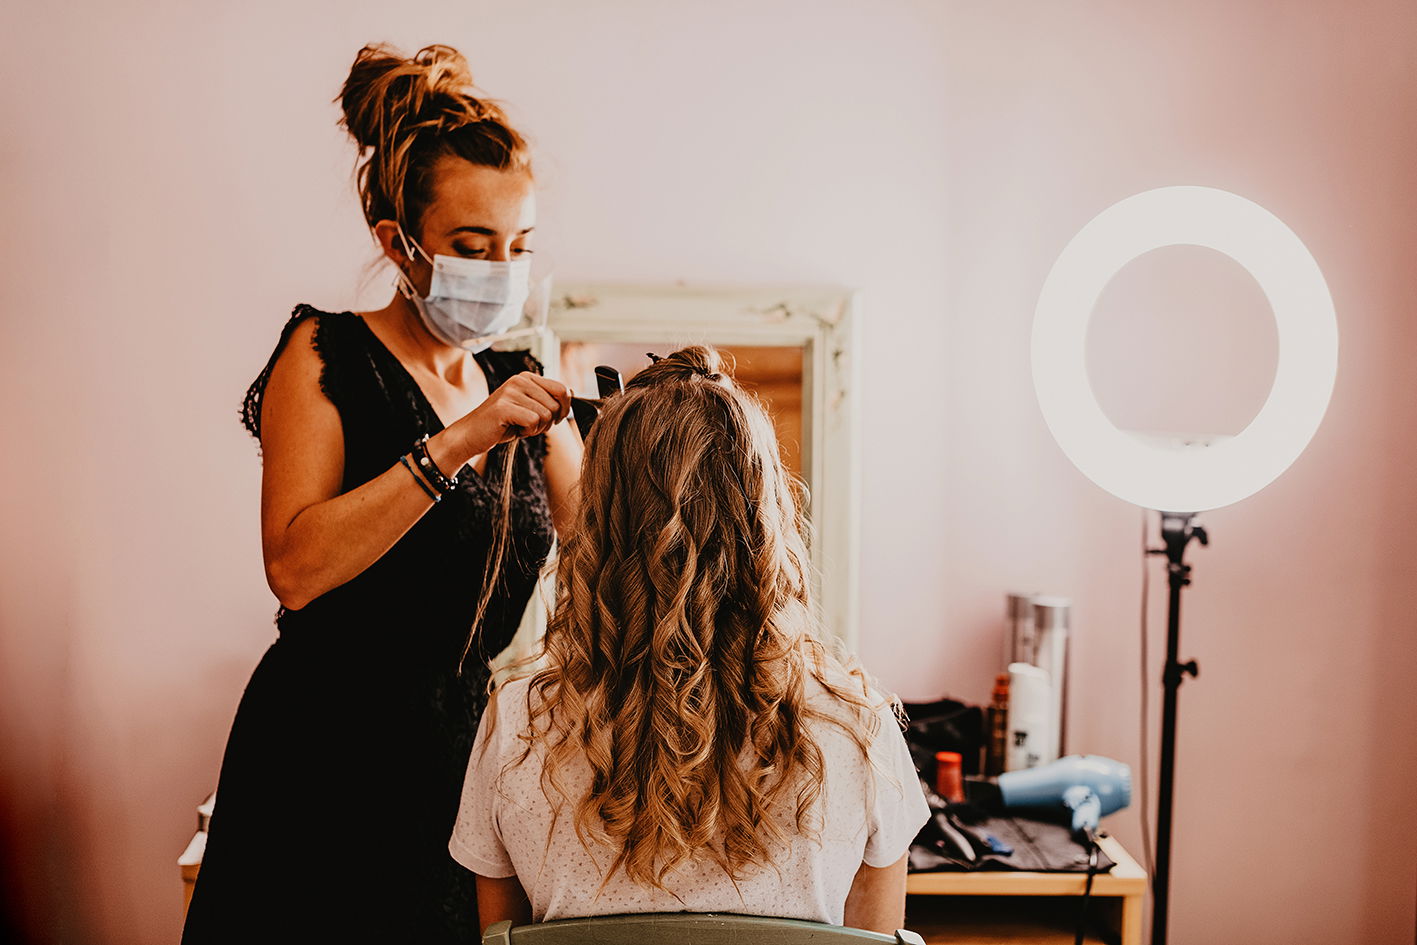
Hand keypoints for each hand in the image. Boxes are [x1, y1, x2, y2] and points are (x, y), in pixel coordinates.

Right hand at [457, 372, 571, 452]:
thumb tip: (571, 392)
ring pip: (546, 415)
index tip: (555, 419)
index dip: (564, 408)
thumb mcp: (529, 408)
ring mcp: (510, 391)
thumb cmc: (503, 423)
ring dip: (537, 428)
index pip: (562, 389)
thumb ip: (548, 399)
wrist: (472, 434)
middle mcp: (519, 380)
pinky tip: (515, 430)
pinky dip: (528, 432)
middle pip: (556, 404)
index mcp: (527, 377)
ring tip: (520, 427)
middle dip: (549, 422)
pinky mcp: (503, 407)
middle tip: (531, 426)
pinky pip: (533, 422)